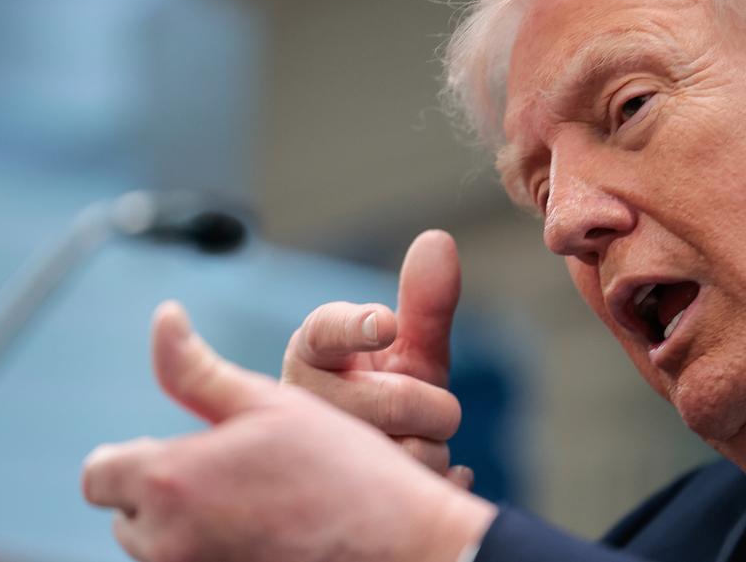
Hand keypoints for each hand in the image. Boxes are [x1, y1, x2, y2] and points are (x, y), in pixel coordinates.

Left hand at [82, 301, 496, 561]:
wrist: (398, 544)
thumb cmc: (340, 469)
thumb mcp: (270, 402)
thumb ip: (197, 368)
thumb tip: (163, 318)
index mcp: (169, 480)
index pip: (99, 474)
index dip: (132, 456)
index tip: (179, 450)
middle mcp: (166, 542)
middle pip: (126, 516)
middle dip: (162, 494)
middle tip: (229, 475)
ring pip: (158, 550)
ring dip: (185, 528)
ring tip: (253, 505)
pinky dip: (213, 552)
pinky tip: (264, 535)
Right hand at [280, 230, 470, 485]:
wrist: (358, 473)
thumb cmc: (378, 397)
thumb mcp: (405, 352)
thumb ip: (424, 304)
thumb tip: (437, 240)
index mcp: (311, 354)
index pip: (324, 332)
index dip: (355, 325)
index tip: (382, 321)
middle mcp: (302, 404)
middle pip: (394, 401)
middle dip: (431, 405)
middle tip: (423, 408)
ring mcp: (314, 461)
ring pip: (413, 454)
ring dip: (431, 449)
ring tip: (406, 446)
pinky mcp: (341, 506)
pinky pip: (421, 491)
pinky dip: (443, 480)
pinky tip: (426, 478)